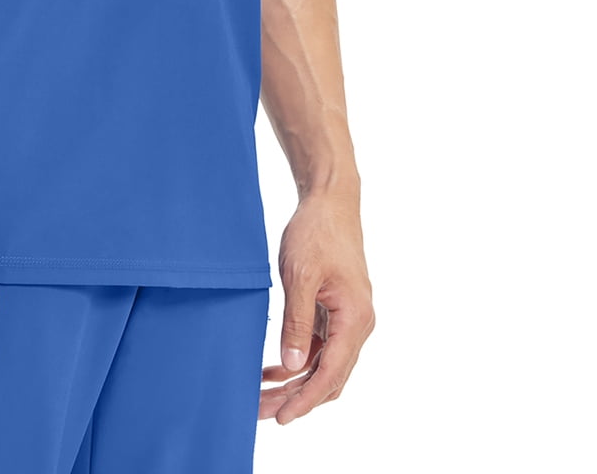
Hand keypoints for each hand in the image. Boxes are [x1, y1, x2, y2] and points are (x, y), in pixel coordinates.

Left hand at [259, 187, 374, 425]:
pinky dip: (297, 360)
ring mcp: (347, 319)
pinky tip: (272, 371)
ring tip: (261, 396)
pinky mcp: (335, 311)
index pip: (331, 374)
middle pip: (329, 377)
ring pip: (323, 365)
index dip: (305, 400)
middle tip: (260, 412)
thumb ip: (296, 322)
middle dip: (296, 398)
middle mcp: (357, 324)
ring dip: (294, 383)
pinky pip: (319, 348)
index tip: (281, 418)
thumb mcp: (299, 275)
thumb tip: (293, 367)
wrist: (329, 200)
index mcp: (355, 319)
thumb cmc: (316, 232)